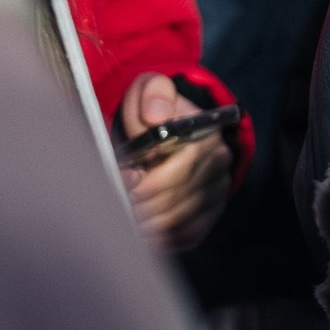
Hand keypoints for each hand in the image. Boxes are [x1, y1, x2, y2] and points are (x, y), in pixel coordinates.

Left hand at [118, 72, 233, 253]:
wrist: (181, 125)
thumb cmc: (158, 111)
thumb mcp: (152, 90)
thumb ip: (153, 95)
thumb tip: (156, 117)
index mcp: (205, 136)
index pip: (171, 174)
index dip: (139, 185)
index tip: (119, 182)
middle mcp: (218, 164)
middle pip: (172, 202)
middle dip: (137, 208)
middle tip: (111, 206)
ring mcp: (218, 190)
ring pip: (177, 222)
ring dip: (145, 226)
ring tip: (120, 221)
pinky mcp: (213, 210)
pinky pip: (188, 234)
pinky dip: (162, 239)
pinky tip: (140, 232)